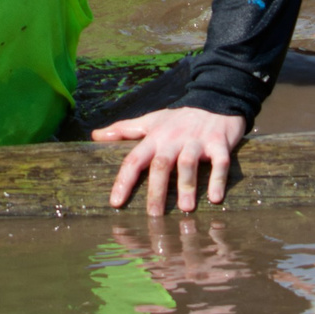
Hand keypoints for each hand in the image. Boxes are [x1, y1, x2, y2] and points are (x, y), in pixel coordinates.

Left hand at [92, 107, 247, 215]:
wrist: (214, 98)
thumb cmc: (178, 117)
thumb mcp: (150, 120)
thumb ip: (123, 129)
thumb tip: (95, 135)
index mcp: (155, 137)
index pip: (134, 159)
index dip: (123, 181)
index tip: (116, 203)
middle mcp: (173, 139)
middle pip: (161, 165)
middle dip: (156, 191)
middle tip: (153, 215)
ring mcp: (197, 141)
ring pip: (188, 163)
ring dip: (187, 186)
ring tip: (186, 209)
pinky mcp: (219, 142)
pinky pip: (219, 162)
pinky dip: (218, 179)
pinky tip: (216, 198)